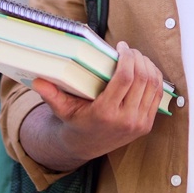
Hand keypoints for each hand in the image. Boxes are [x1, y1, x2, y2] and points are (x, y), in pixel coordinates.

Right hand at [29, 41, 164, 161]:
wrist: (87, 146)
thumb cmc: (75, 122)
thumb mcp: (62, 109)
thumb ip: (51, 94)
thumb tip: (36, 80)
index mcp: (105, 113)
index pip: (125, 78)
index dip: (127, 57)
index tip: (121, 46)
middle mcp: (126, 119)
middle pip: (141, 78)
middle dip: (138, 58)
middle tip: (129, 49)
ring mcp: (139, 123)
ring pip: (153, 85)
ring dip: (148, 66)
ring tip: (137, 57)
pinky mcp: (147, 124)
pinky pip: (157, 95)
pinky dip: (155, 78)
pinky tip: (146, 69)